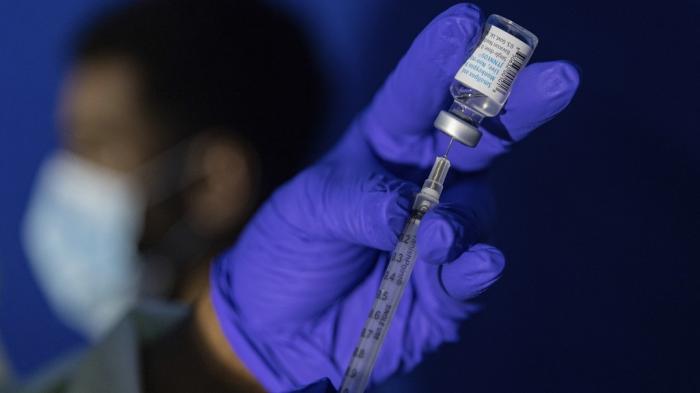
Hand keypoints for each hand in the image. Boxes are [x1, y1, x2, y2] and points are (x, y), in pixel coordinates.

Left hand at [210, 3, 578, 391]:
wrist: (280, 327)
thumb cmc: (291, 248)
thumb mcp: (307, 210)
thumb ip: (357, 202)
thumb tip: (412, 213)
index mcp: (387, 141)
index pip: (417, 93)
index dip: (440, 61)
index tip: (465, 23)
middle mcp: (427, 179)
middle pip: (481, 136)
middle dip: (517, 106)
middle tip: (557, 79)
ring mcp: (443, 233)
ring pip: (475, 211)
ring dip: (461, 219)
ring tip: (434, 236)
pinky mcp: (449, 291)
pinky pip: (473, 277)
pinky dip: (478, 270)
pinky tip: (480, 264)